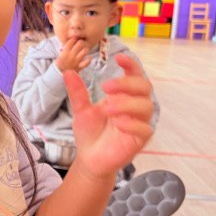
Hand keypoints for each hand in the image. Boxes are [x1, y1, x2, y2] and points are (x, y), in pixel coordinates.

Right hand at [55, 37, 91, 73]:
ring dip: (85, 49)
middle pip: (79, 44)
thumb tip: (72, 40)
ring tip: (84, 50)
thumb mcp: (61, 54)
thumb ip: (66, 48)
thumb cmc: (60, 62)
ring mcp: (76, 61)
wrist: (59, 73)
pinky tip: (90, 57)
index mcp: (65, 52)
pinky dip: (89, 60)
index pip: (71, 41)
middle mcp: (71, 55)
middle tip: (80, 43)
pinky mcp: (79, 66)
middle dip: (80, 42)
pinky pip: (87, 62)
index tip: (75, 38)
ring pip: (84, 51)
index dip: (74, 38)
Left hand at [65, 53, 154, 179]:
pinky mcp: (140, 139)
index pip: (134, 75)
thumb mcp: (81, 110)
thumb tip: (68, 72)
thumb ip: (77, 92)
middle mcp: (134, 106)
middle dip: (127, 84)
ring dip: (127, 103)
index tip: (119, 57)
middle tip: (106, 87)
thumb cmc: (90, 132)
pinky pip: (145, 128)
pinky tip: (118, 123)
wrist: (89, 158)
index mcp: (123, 95)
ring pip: (146, 106)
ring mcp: (139, 122)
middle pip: (144, 87)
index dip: (131, 65)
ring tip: (107, 108)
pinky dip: (132, 123)